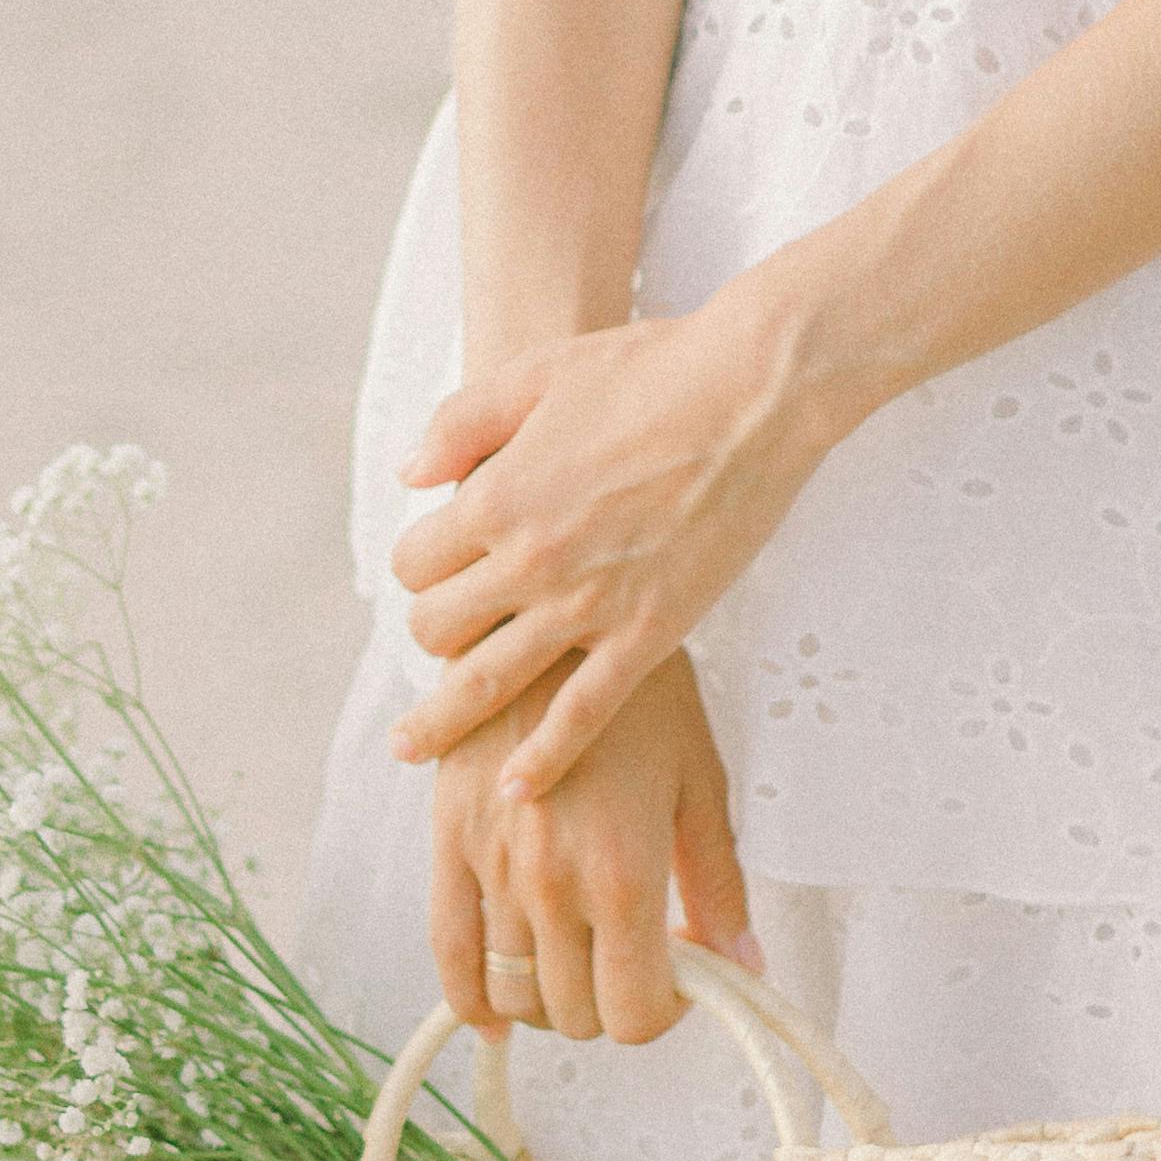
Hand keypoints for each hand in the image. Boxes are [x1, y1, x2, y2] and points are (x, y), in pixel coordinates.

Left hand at [384, 286, 825, 806]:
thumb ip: (461, 424)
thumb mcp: (535, 373)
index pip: (415, 562)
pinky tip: (515, 790)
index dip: (418, 565)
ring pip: (488, 683)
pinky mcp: (649, 635)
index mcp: (497, 496)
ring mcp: (589, 605)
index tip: (440, 563)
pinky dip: (542, 761)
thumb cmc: (646, 370)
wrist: (750, 393)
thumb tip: (410, 475)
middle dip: (431, 631)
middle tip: (447, 631)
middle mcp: (531, 561)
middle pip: (438, 628)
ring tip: (413, 750)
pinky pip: (581, 718)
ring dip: (443, 719)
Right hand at [420, 647, 761, 1045]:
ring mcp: (493, 867)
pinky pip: (448, 953)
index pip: (635, 1012)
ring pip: (516, 995)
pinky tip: (498, 1005)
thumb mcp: (699, 779)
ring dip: (552, 998)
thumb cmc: (640, 692)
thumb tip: (744, 963)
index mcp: (623, 872)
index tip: (676, 978)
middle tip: (631, 957)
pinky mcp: (448, 843)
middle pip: (576, 1014)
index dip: (664, 1012)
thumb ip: (718, 883)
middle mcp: (552, 883)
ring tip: (577, 957)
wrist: (551, 616)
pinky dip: (472, 998)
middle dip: (611, 1002)